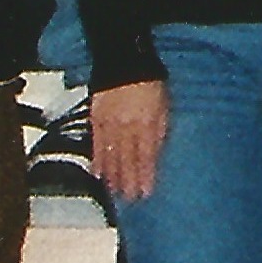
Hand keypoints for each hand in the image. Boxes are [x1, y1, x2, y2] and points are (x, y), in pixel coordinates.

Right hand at [86, 79, 169, 198]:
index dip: (146, 176)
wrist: (125, 62)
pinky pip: (97, 143)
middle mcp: (128, 126)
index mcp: (148, 123)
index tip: (145, 193)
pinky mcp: (96, 118)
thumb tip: (156, 154)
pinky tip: (98, 174)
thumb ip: (161, 131)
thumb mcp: (165, 106)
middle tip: (129, 200)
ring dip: (114, 176)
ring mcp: (111, 123)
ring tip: (115, 193)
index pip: (147, 156)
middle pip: (128, 159)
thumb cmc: (151, 84)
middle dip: (129, 181)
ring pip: (112, 155)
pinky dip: (97, 160)